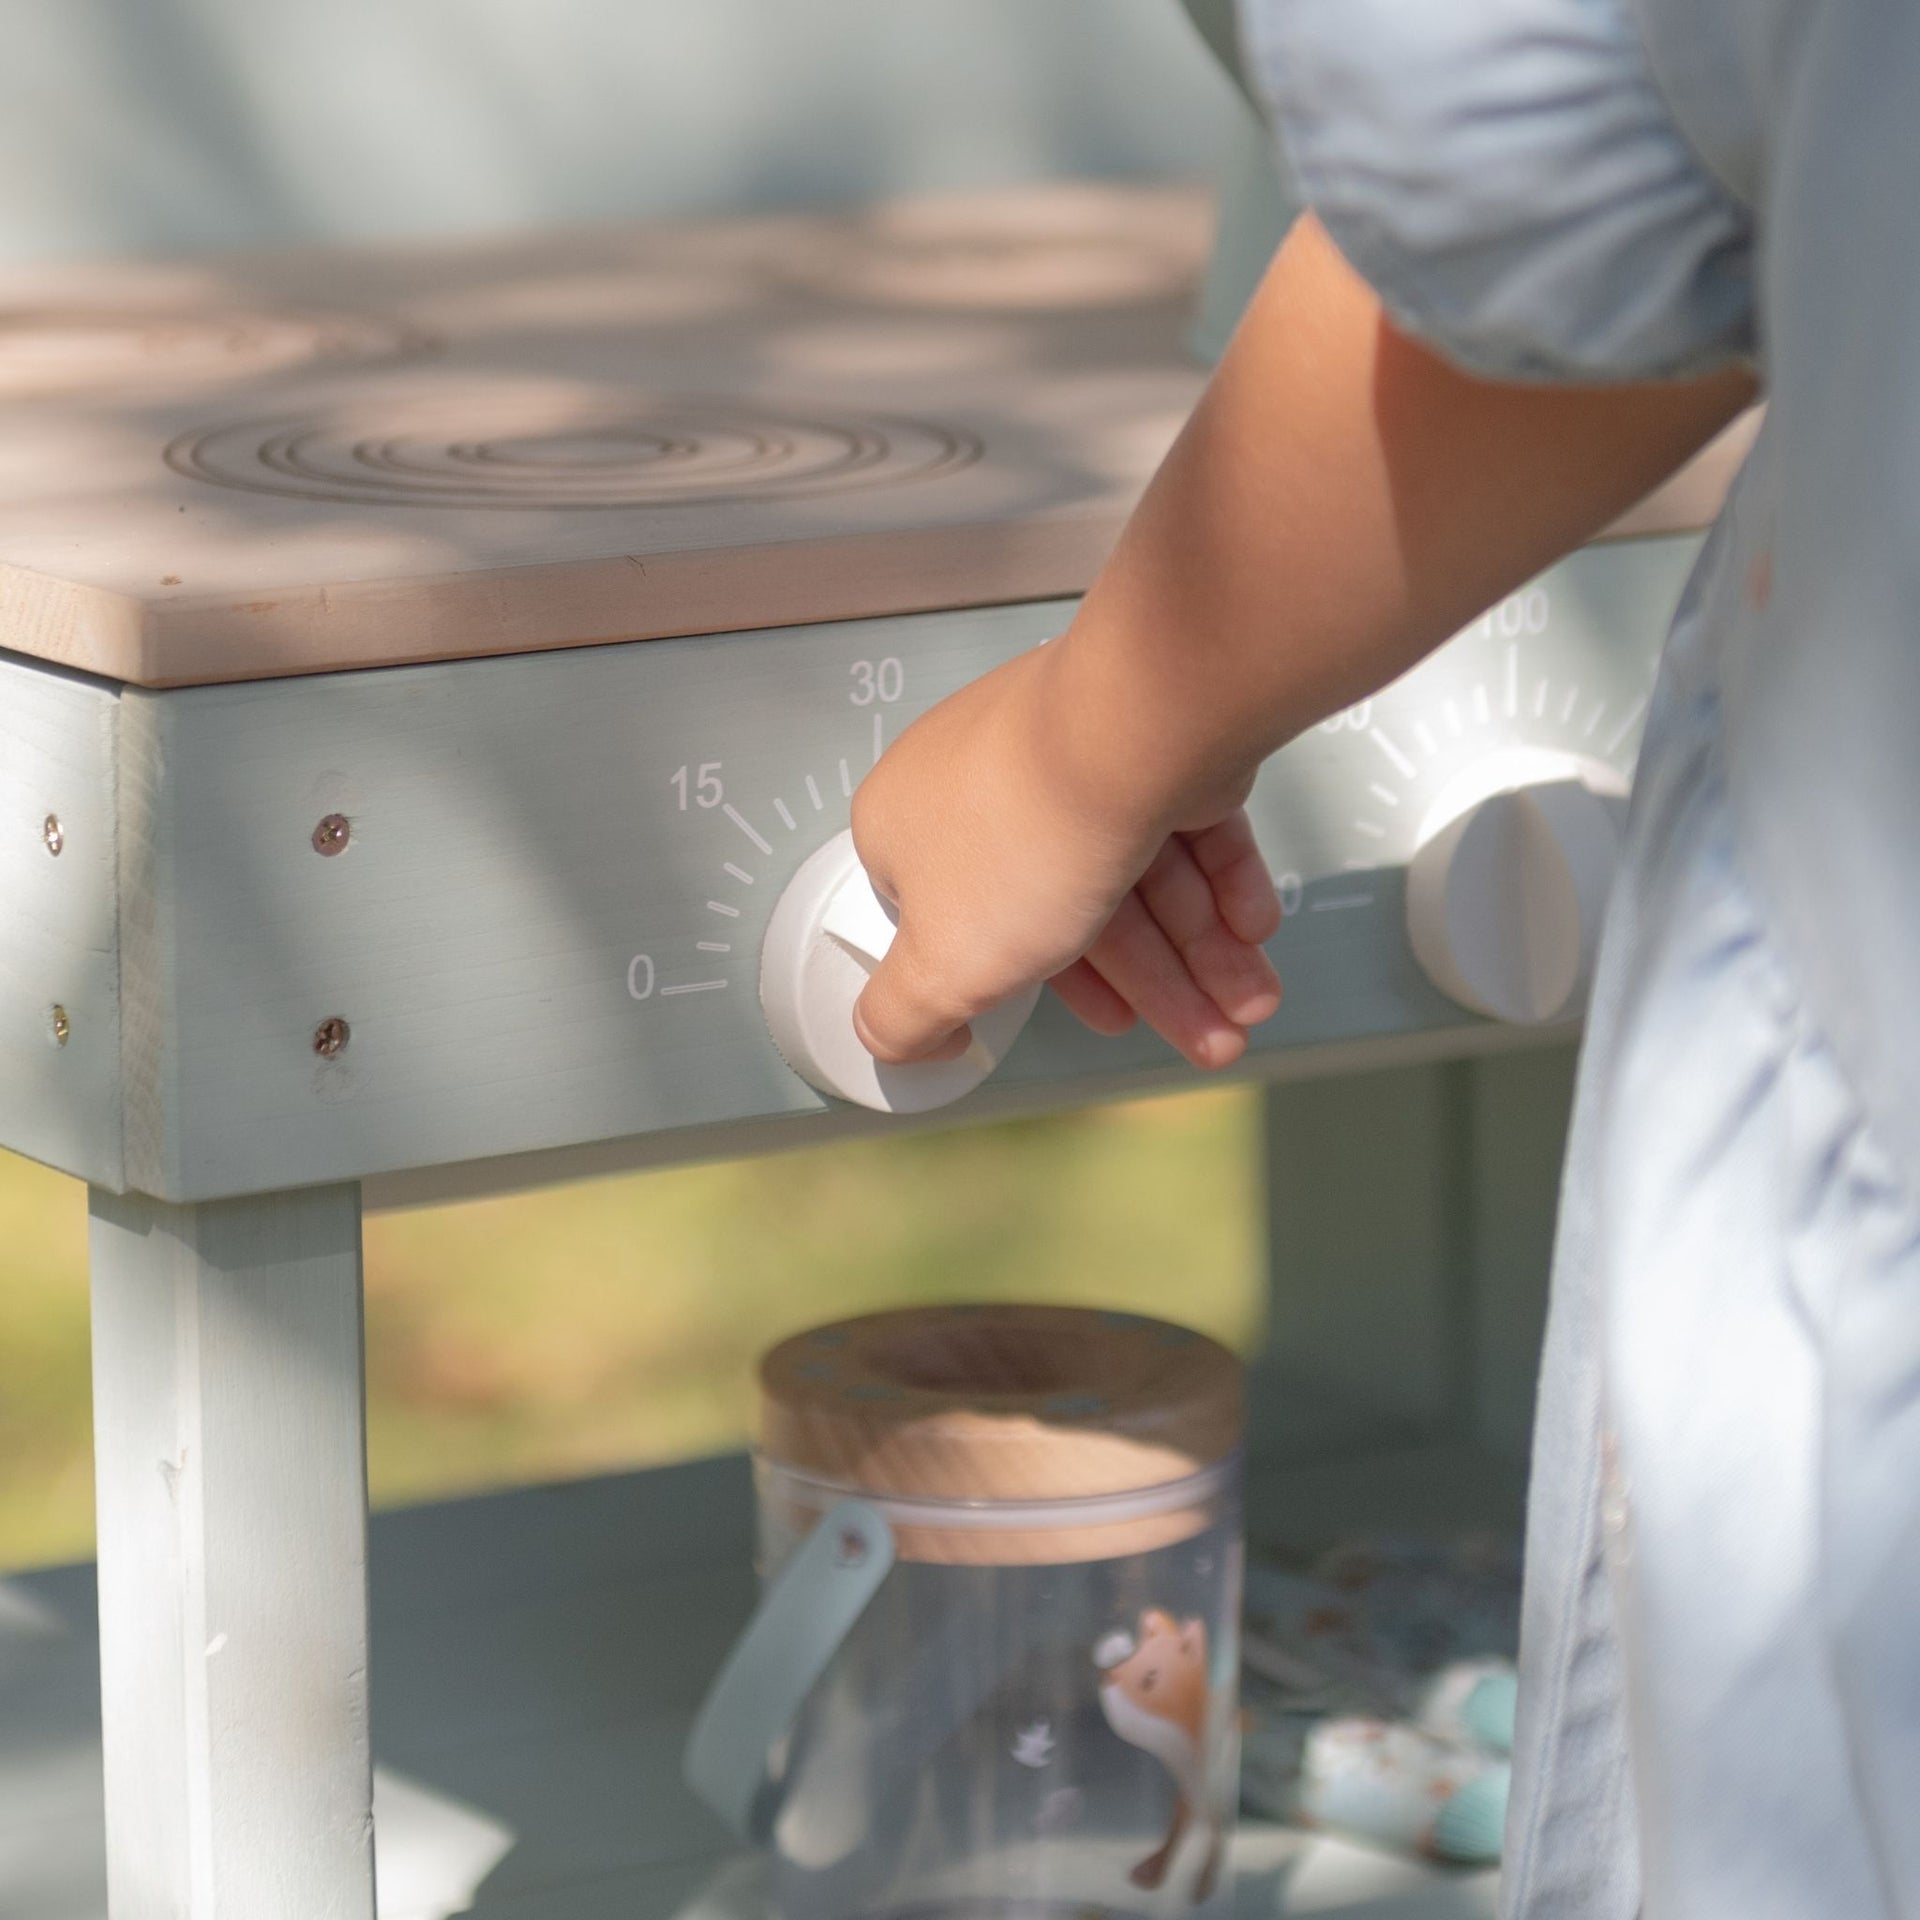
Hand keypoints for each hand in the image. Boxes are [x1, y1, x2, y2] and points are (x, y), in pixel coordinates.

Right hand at [850, 644, 1281, 1071]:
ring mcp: (1068, 754)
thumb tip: (895, 1042)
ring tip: (1251, 1003)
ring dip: (1201, 951)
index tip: (1099, 1023)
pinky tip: (1251, 930)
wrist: (1132, 728)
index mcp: (911, 826)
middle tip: (1214, 1040)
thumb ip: (904, 1018)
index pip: (961, 924)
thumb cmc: (1029, 837)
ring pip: (1137, 873)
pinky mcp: (1145, 741)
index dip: (1035, 987)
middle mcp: (986, 782)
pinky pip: (1183, 825)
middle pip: (1068, 908)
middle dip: (1155, 985)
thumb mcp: (943, 969)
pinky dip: (1221, 883)